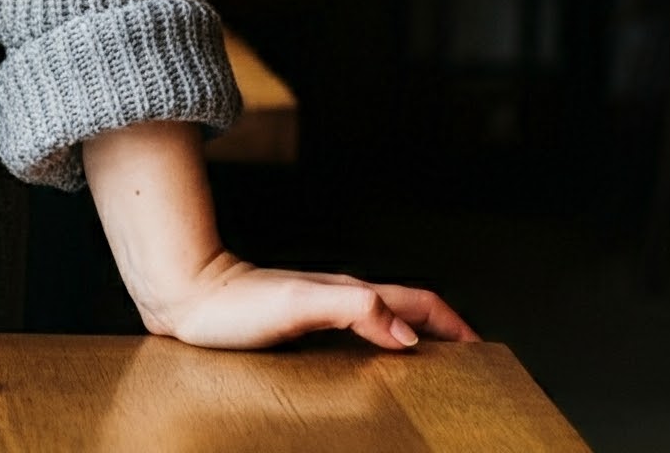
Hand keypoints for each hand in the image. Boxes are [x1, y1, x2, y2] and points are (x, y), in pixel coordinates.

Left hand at [139, 249, 479, 351]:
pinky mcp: (299, 330)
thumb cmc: (234, 304)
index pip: (418, 302)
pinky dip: (380, 354)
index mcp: (347, 292)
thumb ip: (353, 309)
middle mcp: (338, 299)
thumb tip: (407, 333)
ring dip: (414, 344)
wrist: (185, 296)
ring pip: (382, 325)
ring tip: (434, 376)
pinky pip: (355, 340)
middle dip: (444, 334)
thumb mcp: (299, 306)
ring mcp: (320, 313)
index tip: (485, 353)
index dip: (454, 325)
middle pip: (406, 312)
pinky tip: (375, 377)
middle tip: (471, 369)